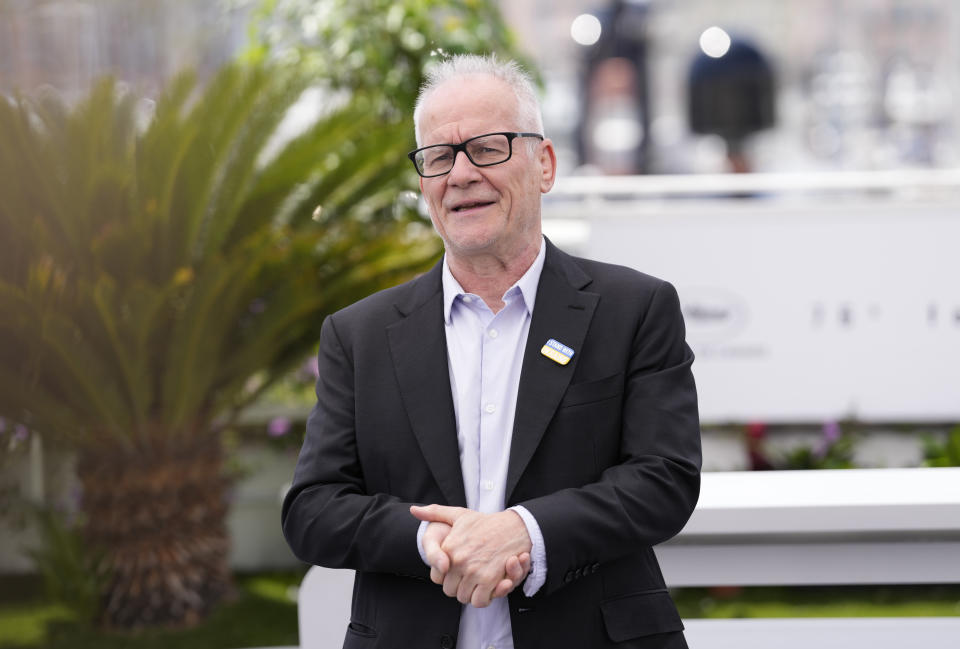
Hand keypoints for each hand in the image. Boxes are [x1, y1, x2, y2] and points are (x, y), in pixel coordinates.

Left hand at [411, 505, 531, 607]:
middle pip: (450, 590)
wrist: (513, 526)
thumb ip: (435, 513)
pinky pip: (479, 601)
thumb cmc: (485, 522)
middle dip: (458, 588)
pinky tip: (486, 589)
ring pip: (464, 597)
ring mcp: (475, 571)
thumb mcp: (459, 514)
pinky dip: (482, 599)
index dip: (446, 578)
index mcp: (449, 548)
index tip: (455, 572)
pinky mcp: (490, 580)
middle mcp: (460, 561)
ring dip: (470, 594)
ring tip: (477, 584)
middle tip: (467, 580)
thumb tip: (413, 510)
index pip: (437, 578)